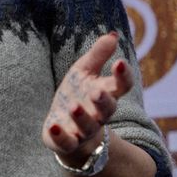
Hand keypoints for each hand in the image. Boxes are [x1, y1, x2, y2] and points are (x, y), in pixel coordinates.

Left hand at [42, 32, 134, 166]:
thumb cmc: (78, 93)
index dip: (123, 75)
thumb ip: (98, 55)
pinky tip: (54, 126)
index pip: (121, 85)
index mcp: (106, 93)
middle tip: (97, 91)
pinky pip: (66, 142)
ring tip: (74, 106)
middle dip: (103, 100)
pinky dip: (61, 136)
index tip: (119, 62)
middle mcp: (99, 113)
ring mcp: (84, 129)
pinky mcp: (67, 141)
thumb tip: (113, 35)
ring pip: (87, 126)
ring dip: (82, 117)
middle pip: (107, 109)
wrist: (66, 127)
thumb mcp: (84, 71)